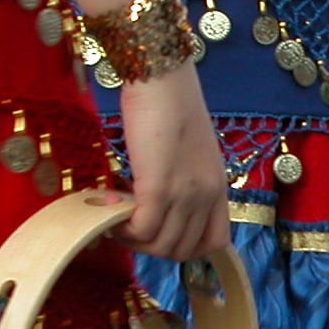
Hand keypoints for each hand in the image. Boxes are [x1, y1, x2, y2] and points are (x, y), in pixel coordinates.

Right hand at [116, 64, 230, 260]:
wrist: (162, 78)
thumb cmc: (169, 106)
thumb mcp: (189, 150)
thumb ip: (183, 179)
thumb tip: (157, 202)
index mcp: (217, 187)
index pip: (215, 242)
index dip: (185, 247)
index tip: (159, 232)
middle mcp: (206, 195)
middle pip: (183, 250)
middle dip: (151, 247)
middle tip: (127, 227)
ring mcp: (185, 193)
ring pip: (161, 246)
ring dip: (134, 241)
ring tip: (116, 218)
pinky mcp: (158, 187)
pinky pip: (142, 229)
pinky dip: (123, 229)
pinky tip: (110, 211)